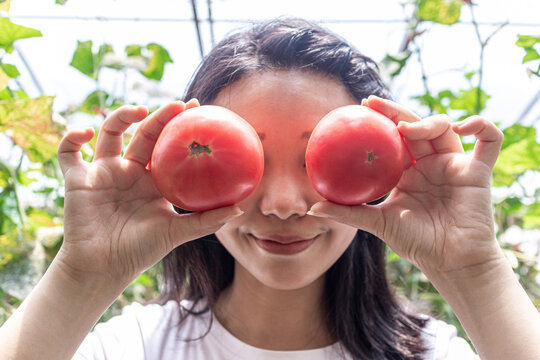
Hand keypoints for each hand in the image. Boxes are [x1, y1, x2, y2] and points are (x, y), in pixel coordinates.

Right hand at [56, 100, 242, 285]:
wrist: (104, 269)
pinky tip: (85, 132)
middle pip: (145, 135)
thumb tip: (240, 208)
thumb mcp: (176, 232)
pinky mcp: (77, 179)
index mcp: (153, 180)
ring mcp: (103, 173)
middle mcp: (130, 171)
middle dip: (160, 117)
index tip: (198, 108)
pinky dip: (71, 139)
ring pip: (110, 134)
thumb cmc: (140, 251)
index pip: (168, 146)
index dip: (180, 126)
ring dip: (120, 117)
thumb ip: (206, 220)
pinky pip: (68, 153)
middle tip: (179, 105)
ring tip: (138, 110)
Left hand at [308, 96, 504, 275]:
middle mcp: (430, 164)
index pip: (392, 139)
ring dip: (426, 122)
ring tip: (405, 128)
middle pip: (415, 126)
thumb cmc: (416, 243)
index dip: (378, 122)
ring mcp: (454, 165)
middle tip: (372, 103)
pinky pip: (489, 141)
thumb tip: (311, 209)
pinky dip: (482, 126)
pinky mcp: (478, 171)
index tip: (358, 109)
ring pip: (444, 128)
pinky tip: (462, 125)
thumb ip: (348, 213)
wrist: (449, 262)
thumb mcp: (378, 224)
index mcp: (407, 172)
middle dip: (394, 111)